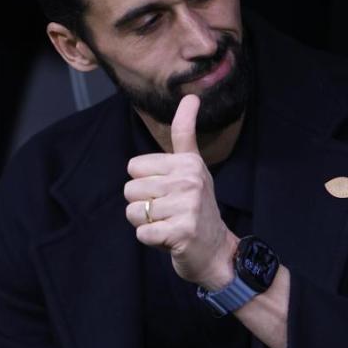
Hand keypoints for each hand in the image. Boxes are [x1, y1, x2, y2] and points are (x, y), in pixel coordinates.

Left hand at [124, 94, 235, 288]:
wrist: (217, 251)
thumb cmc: (197, 208)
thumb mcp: (194, 167)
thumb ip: (185, 134)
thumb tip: (192, 97)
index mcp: (188, 162)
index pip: (134, 166)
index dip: (144, 182)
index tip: (169, 190)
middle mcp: (190, 180)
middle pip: (130, 189)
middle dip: (144, 205)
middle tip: (169, 212)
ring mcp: (188, 205)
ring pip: (134, 212)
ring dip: (146, 224)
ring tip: (169, 224)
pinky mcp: (182, 231)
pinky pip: (142, 233)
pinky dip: (151, 241)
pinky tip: (170, 239)